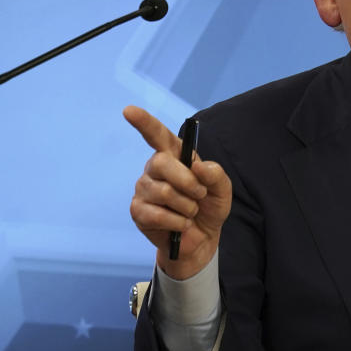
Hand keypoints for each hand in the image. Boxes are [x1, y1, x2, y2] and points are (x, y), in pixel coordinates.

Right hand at [123, 105, 231, 279]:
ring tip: (190, 212)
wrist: (202, 238)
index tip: (129, 111)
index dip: (143, 122)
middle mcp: (155, 168)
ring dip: (187, 207)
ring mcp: (144, 189)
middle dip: (188, 182)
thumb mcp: (222, 190)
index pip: (156, 135)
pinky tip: (181, 224)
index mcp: (174, 156)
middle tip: (200, 195)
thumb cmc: (209, 207)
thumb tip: (197, 165)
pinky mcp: (138, 211)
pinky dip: (177, 222)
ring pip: (164, 192)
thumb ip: (216, 174)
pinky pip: (157, 214)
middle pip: (162, 163)